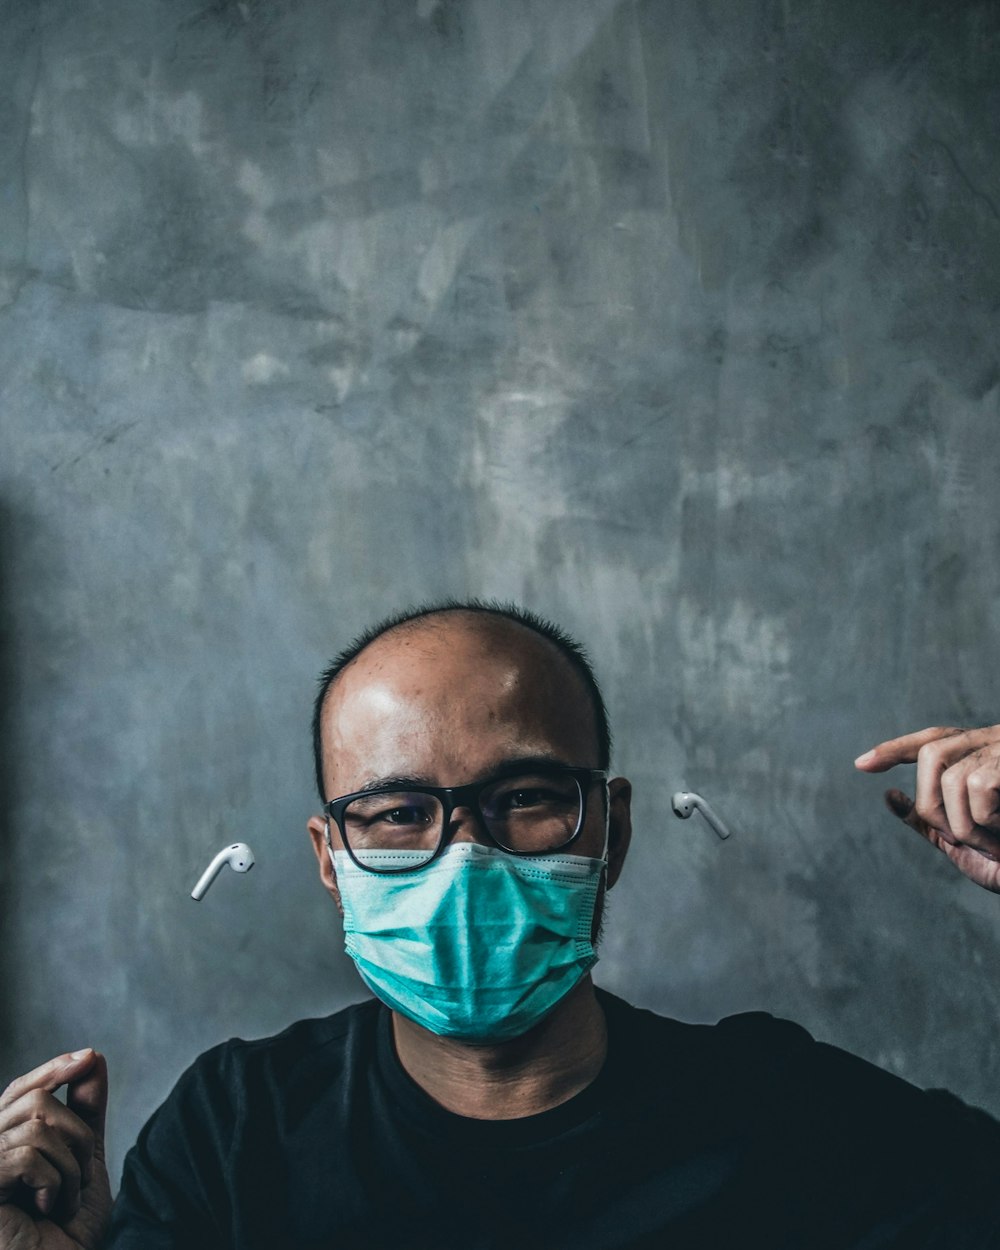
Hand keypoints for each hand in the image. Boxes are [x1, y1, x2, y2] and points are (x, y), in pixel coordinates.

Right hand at [0, 1050, 111, 1249]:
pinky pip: (26, 1156)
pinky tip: (48, 1209)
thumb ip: (85, 1112)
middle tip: (83, 1176)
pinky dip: (53, 1181)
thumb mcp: (84, 1160)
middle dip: (77, 1133)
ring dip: (69, 1165)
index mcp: (5, 1143)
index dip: (51, 1069)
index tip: (89, 1057)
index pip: (20, 1090)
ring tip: (64, 1202)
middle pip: (33, 1101)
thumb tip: (93, 1058)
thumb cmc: (66, 1229)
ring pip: (35, 1126)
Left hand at [855, 725, 999, 891]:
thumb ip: (930, 821)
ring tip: (992, 843)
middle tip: (959, 838)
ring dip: (962, 822)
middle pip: (933, 753)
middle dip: (931, 801)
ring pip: (953, 776)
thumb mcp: (967, 843)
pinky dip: (984, 819)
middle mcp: (996, 746)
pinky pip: (979, 786)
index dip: (898, 748)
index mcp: (982, 760)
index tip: (862, 764)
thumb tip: (889, 797)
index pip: (934, 741)